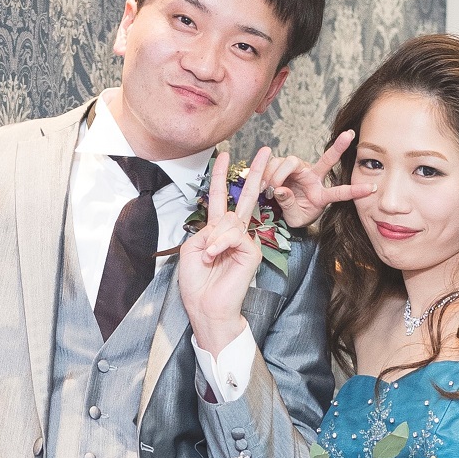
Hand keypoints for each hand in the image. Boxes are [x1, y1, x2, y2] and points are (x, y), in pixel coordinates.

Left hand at [178, 141, 272, 354]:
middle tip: (267, 150)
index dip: (222, 176)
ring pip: (231, 221)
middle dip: (255, 172)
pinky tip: (215, 258)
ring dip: (213, 240)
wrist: (206, 307)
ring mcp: (246, 242)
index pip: (222, 199)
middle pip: (246, 197)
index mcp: (217, 230)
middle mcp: (234, 233)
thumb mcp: (192, 248)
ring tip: (209, 258)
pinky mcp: (252, 252)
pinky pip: (235, 235)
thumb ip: (207, 229)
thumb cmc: (197, 283)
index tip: (225, 155)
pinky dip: (220, 245)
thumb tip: (226, 225)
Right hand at [267, 130, 376, 228]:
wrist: (278, 210)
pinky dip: (266, 173)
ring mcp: (300, 169)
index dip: (356, 191)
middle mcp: (314, 177)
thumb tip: (280, 189)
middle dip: (339, 146)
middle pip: (327, 159)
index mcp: (321, 195)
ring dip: (277, 175)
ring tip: (268, 190)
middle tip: (350, 135)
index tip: (373, 188)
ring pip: (290, 162)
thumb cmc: (292, 215)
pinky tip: (263, 184)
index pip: (340, 192)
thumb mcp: (294, 218)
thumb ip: (289, 205)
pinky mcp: (284, 164)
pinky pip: (274, 163)